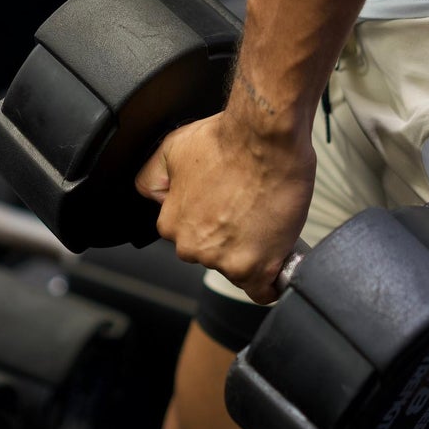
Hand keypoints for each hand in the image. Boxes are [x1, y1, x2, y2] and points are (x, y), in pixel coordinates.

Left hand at [134, 112, 315, 304]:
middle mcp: (193, 246)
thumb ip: (154, 178)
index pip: (190, 236)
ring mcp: (224, 260)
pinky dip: (270, 278)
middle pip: (214, 255)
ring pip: (238, 269)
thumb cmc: (229, 139)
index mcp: (172, 223)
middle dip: (231, 237)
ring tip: (266, 218)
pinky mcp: (256, 268)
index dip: (212, 221)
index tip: (226, 207)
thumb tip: (155, 195)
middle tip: (249, 209)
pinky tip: (275, 253)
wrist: (266, 138)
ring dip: (254, 251)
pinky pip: (262, 290)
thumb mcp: (172, 149)